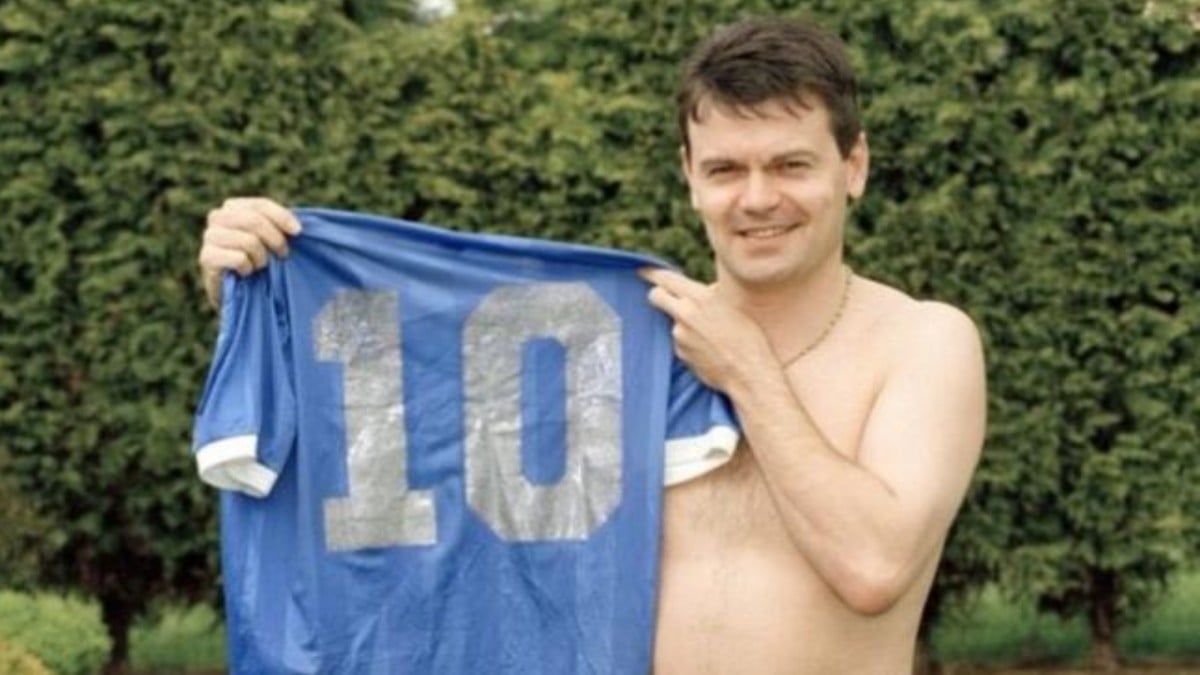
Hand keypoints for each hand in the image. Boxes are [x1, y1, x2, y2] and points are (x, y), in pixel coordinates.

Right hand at [198, 197, 301, 307]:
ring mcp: (209, 236)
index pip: (260, 205)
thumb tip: (298, 228)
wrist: (236, 294)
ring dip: (262, 257)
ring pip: (248, 241)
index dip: (281, 216)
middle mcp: (218, 217)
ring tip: (260, 266)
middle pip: (254, 220)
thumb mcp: (269, 240)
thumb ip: (279, 227)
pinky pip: (238, 258)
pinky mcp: (206, 257)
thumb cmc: (257, 261)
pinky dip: (248, 268)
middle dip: (275, 239)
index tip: (298, 232)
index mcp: (233, 207)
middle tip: (283, 255)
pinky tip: (246, 273)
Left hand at [639, 267, 774, 391]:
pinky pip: (679, 341)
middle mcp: (685, 314)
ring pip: (671, 321)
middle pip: (655, 296)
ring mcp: (679, 335)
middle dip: (658, 294)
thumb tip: (700, 292)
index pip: (666, 279)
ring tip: (707, 334)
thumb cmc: (748, 338)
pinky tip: (706, 348)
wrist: (748, 373)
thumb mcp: (732, 307)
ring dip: (682, 323)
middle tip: (664, 296)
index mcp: (700, 297)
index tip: (642, 270)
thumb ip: (710, 297)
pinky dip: (688, 341)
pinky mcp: (679, 353)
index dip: (651, 273)